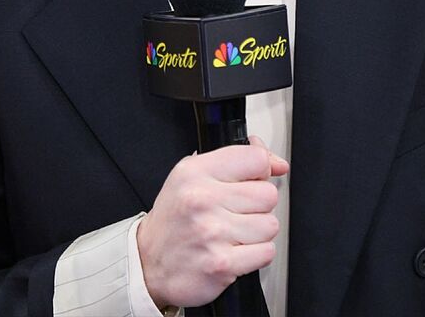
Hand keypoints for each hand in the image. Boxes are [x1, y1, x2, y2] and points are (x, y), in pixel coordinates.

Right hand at [137, 138, 289, 308]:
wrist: (147, 263)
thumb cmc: (176, 218)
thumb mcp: (195, 176)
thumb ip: (239, 161)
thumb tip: (277, 163)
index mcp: (196, 173)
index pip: (256, 159)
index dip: (261, 171)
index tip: (252, 181)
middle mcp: (202, 200)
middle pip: (268, 194)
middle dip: (257, 206)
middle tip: (235, 213)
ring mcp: (211, 233)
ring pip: (270, 225)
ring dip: (257, 233)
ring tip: (233, 233)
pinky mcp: (221, 264)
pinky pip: (266, 252)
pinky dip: (255, 255)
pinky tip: (234, 251)